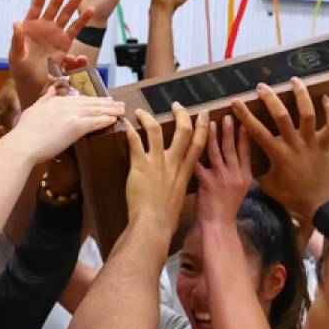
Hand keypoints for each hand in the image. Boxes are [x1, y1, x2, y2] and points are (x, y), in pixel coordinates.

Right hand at [5, 91, 126, 163]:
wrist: (22, 145)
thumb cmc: (24, 132)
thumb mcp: (33, 110)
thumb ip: (44, 99)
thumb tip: (51, 90)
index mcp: (56, 101)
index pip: (80, 99)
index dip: (94, 100)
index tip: (104, 100)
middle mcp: (65, 104)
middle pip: (91, 102)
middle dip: (107, 103)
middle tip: (119, 104)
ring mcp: (71, 114)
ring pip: (96, 110)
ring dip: (111, 110)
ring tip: (121, 110)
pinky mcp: (75, 126)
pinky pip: (95, 121)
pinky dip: (106, 119)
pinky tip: (115, 119)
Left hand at [8, 0, 92, 105]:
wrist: (32, 82)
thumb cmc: (20, 68)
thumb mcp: (15, 55)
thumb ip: (17, 40)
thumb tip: (16, 23)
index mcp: (29, 25)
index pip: (36, 6)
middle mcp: (44, 26)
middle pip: (54, 5)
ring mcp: (55, 33)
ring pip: (66, 14)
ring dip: (74, 2)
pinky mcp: (65, 43)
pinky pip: (75, 30)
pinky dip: (82, 21)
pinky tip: (90, 11)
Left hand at [124, 106, 208, 232]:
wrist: (153, 224)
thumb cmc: (166, 217)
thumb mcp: (179, 197)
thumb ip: (178, 184)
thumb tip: (175, 183)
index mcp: (185, 171)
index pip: (198, 143)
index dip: (202, 127)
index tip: (203, 115)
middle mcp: (174, 163)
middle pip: (183, 131)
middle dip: (181, 114)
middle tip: (176, 105)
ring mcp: (158, 162)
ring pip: (157, 130)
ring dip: (148, 118)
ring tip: (140, 112)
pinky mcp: (140, 164)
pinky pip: (135, 141)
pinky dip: (130, 130)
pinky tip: (126, 124)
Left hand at [196, 119, 253, 226]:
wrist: (219, 225)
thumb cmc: (227, 209)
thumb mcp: (240, 191)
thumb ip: (238, 175)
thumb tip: (235, 160)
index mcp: (245, 176)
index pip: (246, 152)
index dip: (244, 136)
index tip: (243, 121)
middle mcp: (235, 174)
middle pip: (231, 147)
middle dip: (228, 130)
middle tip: (226, 116)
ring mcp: (222, 177)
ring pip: (216, 151)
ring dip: (212, 135)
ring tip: (209, 122)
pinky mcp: (207, 182)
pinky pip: (199, 163)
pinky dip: (192, 152)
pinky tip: (187, 141)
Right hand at [231, 78, 328, 225]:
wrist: (320, 204)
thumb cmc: (293, 197)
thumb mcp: (269, 186)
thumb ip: (258, 171)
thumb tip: (246, 164)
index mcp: (277, 153)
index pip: (256, 130)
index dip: (245, 115)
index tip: (236, 102)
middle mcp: (294, 143)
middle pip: (281, 115)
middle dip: (270, 98)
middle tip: (262, 87)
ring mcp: (312, 142)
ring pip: (307, 113)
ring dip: (301, 94)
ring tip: (294, 80)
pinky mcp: (326, 144)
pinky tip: (325, 98)